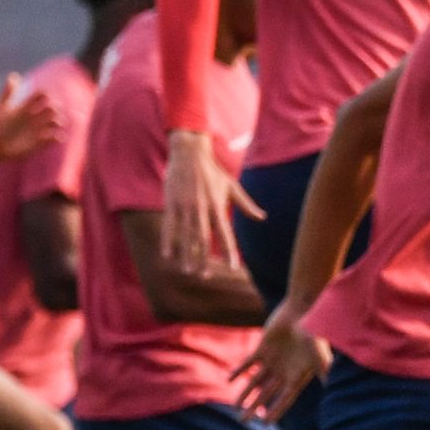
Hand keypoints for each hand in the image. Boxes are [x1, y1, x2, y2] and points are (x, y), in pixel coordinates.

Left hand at [0, 73, 62, 165]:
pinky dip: (58, 137)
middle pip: (52, 107)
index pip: (42, 96)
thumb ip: (7, 93)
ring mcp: (37, 129)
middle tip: (51, 112)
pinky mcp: (39, 142)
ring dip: (59, 121)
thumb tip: (14, 75)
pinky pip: (54, 138)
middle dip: (55, 108)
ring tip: (55, 124)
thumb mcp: (0, 109)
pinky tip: (55, 137)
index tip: (44, 98)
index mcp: (26, 106)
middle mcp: (34, 117)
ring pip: (56, 122)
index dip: (46, 95)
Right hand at [162, 128, 261, 268]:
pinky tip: (167, 255)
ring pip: (186, 235)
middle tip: (204, 276)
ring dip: (186, 254)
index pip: (225, 233)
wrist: (190, 153)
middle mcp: (202, 209)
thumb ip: (246, 205)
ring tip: (187, 271)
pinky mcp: (172, 204)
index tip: (232, 267)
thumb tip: (262, 217)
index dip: (229, 251)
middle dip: (204, 258)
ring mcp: (186, 207)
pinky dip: (168, 241)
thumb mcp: (232, 186)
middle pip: (204, 239)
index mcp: (218, 206)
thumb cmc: (214, 171)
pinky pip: (169, 226)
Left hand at [234, 301, 329, 421]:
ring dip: (245, 393)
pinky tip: (229, 380)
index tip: (265, 423)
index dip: (275, 410)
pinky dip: (239, 371)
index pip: (284, 399)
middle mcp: (283, 371)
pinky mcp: (262, 348)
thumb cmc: (312, 331)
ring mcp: (271, 360)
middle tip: (243, 420)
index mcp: (296, 376)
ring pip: (255, 381)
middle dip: (255, 407)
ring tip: (236, 406)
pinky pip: (248, 363)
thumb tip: (330, 382)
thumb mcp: (318, 352)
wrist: (302, 309)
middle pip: (266, 394)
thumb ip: (322, 367)